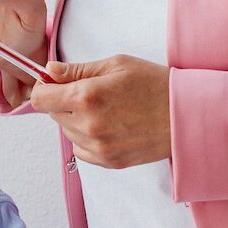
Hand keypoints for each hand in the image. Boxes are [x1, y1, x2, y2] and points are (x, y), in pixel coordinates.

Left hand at [30, 56, 171, 168]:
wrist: (187, 115)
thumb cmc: (154, 84)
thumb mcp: (115, 65)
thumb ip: (77, 70)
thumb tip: (49, 72)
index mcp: (87, 96)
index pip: (40, 99)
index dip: (44, 88)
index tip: (54, 83)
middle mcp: (89, 125)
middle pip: (53, 114)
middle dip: (63, 101)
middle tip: (89, 92)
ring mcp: (99, 147)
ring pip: (67, 132)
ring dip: (75, 120)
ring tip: (104, 108)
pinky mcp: (109, 162)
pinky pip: (81, 150)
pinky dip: (86, 138)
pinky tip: (108, 125)